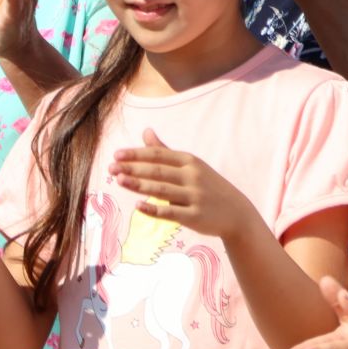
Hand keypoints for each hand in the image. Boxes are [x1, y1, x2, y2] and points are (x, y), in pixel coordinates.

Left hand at [108, 128, 253, 239]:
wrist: (237, 213)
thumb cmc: (208, 186)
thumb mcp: (191, 165)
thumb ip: (165, 151)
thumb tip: (145, 131)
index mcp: (190, 162)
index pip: (158, 155)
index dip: (136, 154)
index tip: (116, 154)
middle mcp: (193, 177)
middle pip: (157, 171)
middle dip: (132, 168)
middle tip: (111, 168)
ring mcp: (195, 197)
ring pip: (162, 190)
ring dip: (139, 185)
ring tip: (119, 180)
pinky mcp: (196, 217)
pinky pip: (171, 213)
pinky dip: (154, 209)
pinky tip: (138, 206)